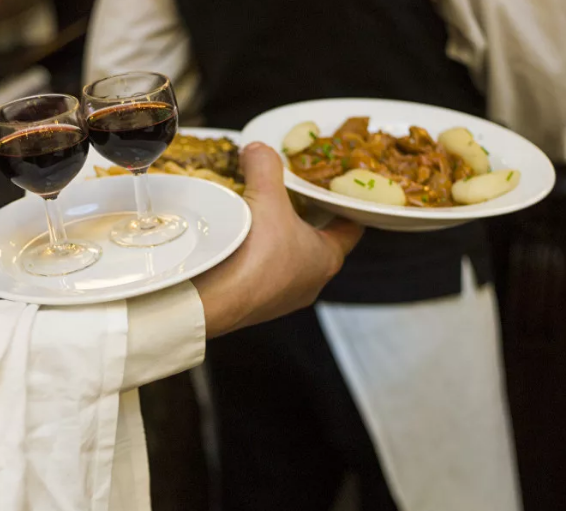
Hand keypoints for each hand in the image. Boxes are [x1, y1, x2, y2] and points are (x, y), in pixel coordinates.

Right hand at [193, 142, 362, 337]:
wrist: (214, 300)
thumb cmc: (254, 253)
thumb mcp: (266, 197)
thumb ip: (266, 165)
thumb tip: (258, 148)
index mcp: (328, 258)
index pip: (352, 227)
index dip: (345, 204)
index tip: (336, 187)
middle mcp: (312, 282)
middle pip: (319, 242)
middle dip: (307, 218)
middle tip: (295, 193)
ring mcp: (284, 298)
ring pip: (290, 261)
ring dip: (279, 239)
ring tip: (263, 214)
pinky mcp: (257, 306)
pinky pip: (264, 276)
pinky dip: (257, 257)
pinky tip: (240, 243)